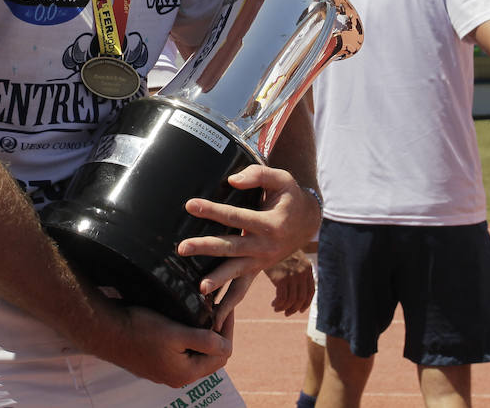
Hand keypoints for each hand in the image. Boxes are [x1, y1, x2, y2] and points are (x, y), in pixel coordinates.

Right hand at [86, 301, 231, 388]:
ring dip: (202, 335)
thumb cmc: (140, 329)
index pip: (221, 355)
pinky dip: (187, 337)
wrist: (105, 331)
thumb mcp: (176, 333)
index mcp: (185, 373)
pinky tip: (184, 320)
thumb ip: (204, 341)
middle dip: (217, 333)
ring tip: (204, 312)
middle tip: (218, 308)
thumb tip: (227, 346)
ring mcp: (164, 370)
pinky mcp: (155, 362)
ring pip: (194, 354)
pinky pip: (180, 352)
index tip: (227, 307)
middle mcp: (176, 376)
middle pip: (209, 357)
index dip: (227, 330)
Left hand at [179, 167, 318, 297]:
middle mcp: (266, 246)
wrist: (306, 221)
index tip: (190, 205)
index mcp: (270, 224)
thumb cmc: (289, 196)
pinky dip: (230, 302)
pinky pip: (243, 289)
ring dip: (218, 281)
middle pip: (232, 248)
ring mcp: (262, 261)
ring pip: (237, 273)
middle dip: (206, 248)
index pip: (237, 217)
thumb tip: (231, 181)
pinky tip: (214, 314)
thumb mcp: (282, 179)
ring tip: (199, 288)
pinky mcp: (257, 269)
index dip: (213, 210)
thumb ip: (258, 175)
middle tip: (183, 248)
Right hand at [263, 248, 314, 315]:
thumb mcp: (293, 257)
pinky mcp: (281, 278)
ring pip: (291, 300)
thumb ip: (298, 269)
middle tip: (287, 313)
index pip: (311, 291)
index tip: (300, 309)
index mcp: (307, 268)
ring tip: (277, 309)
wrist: (268, 240)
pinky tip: (273, 304)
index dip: (306, 303)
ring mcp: (292, 275)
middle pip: (301, 298)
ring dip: (284, 308)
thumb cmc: (278, 249)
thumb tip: (297, 287)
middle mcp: (302, 273)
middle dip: (294, 309)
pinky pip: (282, 298)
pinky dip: (278, 304)